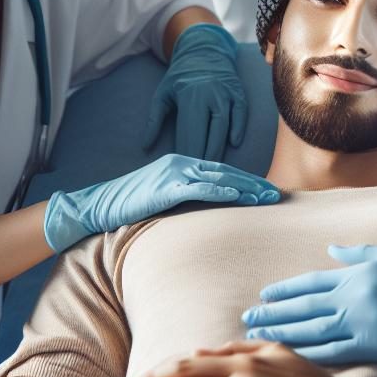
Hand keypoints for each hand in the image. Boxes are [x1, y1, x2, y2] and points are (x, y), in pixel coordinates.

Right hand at [44, 154, 280, 252]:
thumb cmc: (130, 206)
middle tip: (277, 195)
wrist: (99, 205)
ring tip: (266, 198)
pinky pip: (199, 188)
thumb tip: (207, 213)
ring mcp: (174, 173)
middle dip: (254, 184)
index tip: (268, 191)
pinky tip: (237, 195)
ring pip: (219, 178)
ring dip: (245, 188)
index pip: (223, 172)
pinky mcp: (166, 187)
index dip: (247, 181)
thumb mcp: (163, 198)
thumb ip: (185, 198)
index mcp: (183, 164)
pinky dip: (220, 190)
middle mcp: (182, 163)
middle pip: (227, 172)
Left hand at [143, 24, 247, 159]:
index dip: (187, 152)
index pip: (190, 132)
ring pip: (225, 126)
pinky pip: (241, 113)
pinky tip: (234, 143)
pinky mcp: (238, 93)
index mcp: (189, 96)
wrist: (203, 51)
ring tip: (214, 167)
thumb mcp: (162, 94)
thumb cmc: (180, 77)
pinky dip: (238, 128)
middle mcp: (210, 95)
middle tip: (199, 175)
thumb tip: (145, 146)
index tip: (183, 170)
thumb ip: (154, 120)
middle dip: (204, 156)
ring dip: (220, 147)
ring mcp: (226, 93)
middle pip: (209, 132)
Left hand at [241, 245, 376, 363]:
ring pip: (311, 330)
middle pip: (304, 307)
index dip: (284, 290)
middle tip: (248, 319)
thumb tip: (332, 251)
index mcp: (356, 274)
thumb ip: (358, 254)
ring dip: (281, 334)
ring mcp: (361, 323)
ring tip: (256, 338)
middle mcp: (353, 297)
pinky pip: (334, 353)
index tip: (264, 295)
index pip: (310, 282)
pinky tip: (288, 357)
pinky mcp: (373, 346)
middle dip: (273, 313)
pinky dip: (308, 355)